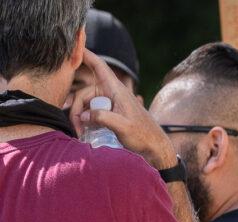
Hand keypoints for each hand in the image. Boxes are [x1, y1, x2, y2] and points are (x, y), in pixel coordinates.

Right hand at [69, 49, 174, 168]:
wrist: (155, 149)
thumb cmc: (144, 136)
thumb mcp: (123, 126)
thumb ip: (103, 118)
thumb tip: (83, 116)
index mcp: (116, 90)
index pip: (99, 66)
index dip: (86, 54)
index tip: (71, 44)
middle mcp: (112, 94)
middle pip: (84, 93)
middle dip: (77, 109)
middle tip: (76, 127)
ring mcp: (110, 104)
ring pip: (86, 105)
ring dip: (80, 118)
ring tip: (80, 133)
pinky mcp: (109, 114)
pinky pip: (91, 113)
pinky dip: (85, 121)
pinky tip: (83, 132)